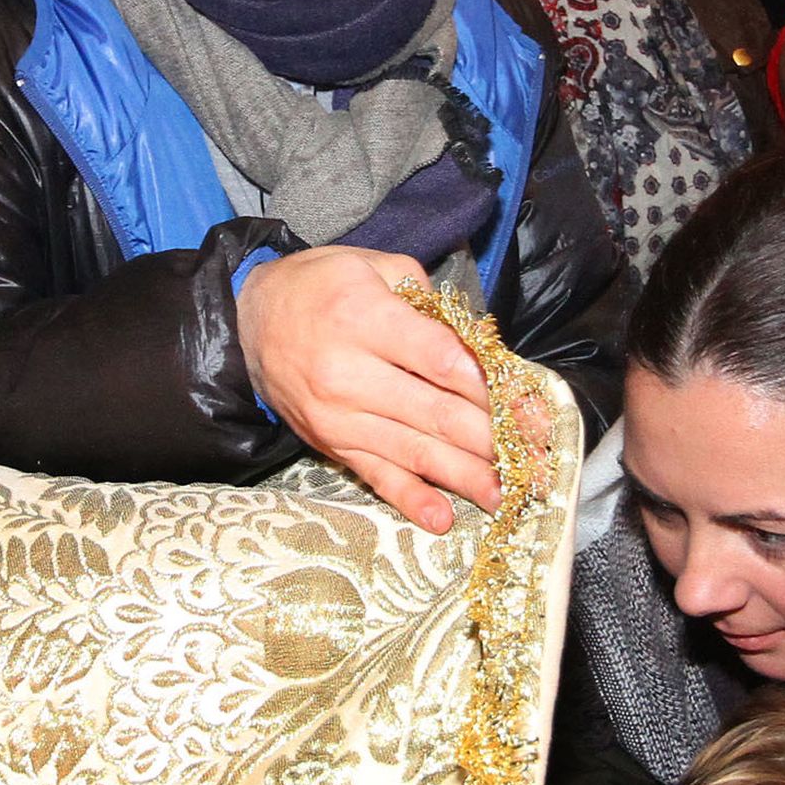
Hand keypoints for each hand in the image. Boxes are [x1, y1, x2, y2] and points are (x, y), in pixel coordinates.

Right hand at [235, 246, 497, 532]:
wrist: (249, 321)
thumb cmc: (322, 286)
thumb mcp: (373, 266)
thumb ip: (426, 299)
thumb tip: (475, 342)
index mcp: (361, 317)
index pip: (436, 357)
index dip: (485, 382)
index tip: (524, 402)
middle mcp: (347, 372)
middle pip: (432, 410)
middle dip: (491, 435)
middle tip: (535, 454)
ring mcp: (338, 415)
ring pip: (412, 449)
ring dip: (464, 475)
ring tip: (505, 493)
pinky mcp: (332, 444)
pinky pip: (375, 475)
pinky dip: (409, 499)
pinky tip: (441, 518)